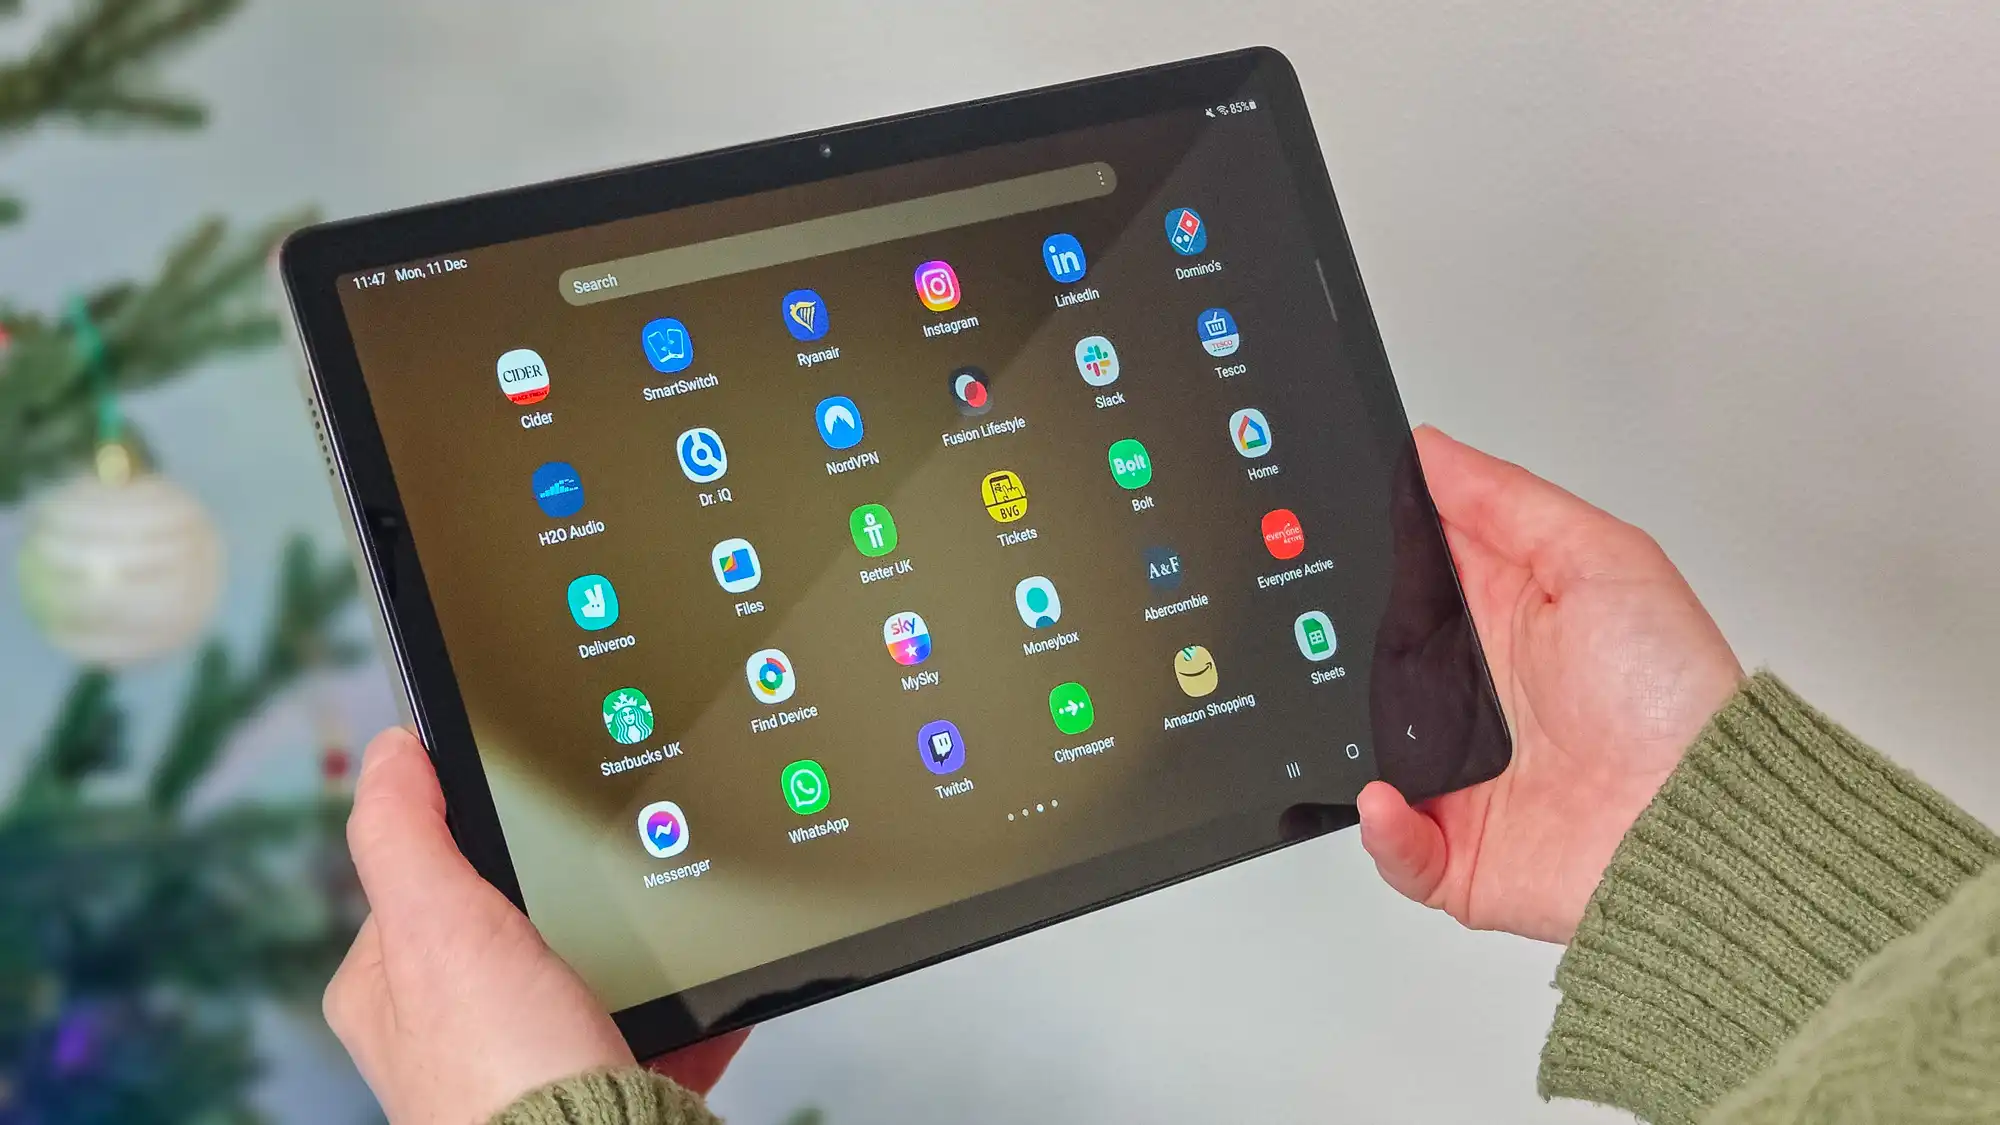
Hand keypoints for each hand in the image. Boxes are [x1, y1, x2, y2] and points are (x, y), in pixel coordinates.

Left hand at [326, 728, 746, 1123]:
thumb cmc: (503, 1078)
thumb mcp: (438, 930)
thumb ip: (405, 834)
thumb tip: (392, 751)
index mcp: (391, 991)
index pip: (421, 875)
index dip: (470, 828)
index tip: (528, 799)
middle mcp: (449, 1032)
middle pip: (512, 919)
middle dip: (569, 889)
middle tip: (611, 856)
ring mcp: (528, 1061)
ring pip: (590, 969)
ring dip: (637, 944)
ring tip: (668, 912)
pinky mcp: (602, 1085)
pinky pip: (655, 1023)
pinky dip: (687, 1004)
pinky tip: (709, 980)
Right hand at [1357, 426, 1742, 942]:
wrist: (1702, 827)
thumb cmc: (1674, 699)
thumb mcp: (1604, 562)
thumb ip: (1510, 503)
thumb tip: (1433, 452)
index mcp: (1503, 621)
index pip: (1412, 573)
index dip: (1370, 548)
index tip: (1330, 524)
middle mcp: (1475, 697)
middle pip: (1370, 661)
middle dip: (1330, 645)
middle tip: (1309, 628)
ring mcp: (1460, 776)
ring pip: (1365, 751)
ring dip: (1345, 739)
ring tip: (1349, 723)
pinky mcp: (1458, 851)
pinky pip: (1394, 844)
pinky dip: (1381, 828)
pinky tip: (1387, 798)